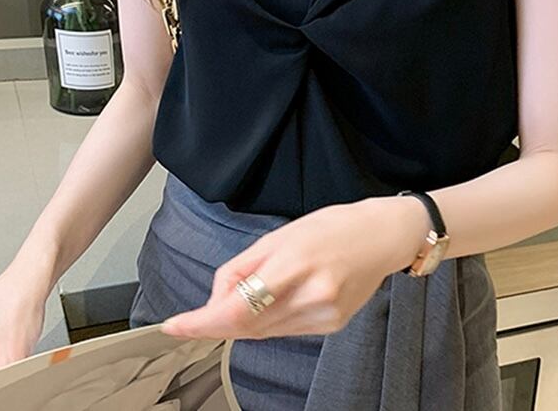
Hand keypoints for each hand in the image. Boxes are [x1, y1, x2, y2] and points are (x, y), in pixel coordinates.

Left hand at [160, 194, 430, 340]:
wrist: (382, 237)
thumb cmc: (332, 226)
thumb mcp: (282, 233)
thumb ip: (245, 266)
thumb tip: (217, 298)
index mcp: (295, 262)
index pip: (238, 306)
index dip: (202, 321)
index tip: (175, 325)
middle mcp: (311, 294)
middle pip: (247, 325)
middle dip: (215, 322)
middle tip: (191, 319)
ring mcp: (324, 315)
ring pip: (263, 331)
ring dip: (241, 321)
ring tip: (242, 297)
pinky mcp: (332, 326)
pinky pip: (285, 330)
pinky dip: (267, 321)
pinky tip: (272, 302)